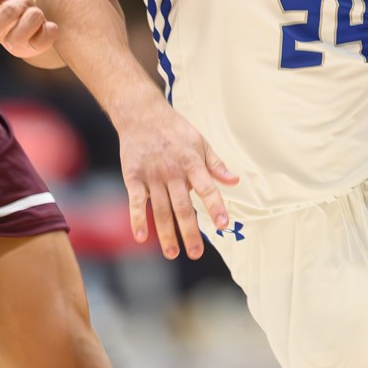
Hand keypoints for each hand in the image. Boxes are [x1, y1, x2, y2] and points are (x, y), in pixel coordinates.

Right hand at [115, 101, 239, 258]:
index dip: (215, 206)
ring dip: (166, 233)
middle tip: (196, 252)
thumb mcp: (201, 142)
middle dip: (189, 231)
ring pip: (161, 209)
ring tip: (173, 253)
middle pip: (182, 206)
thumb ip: (216, 165)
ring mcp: (152, 175)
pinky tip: (141, 237)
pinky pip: (136, 201)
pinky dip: (137, 219)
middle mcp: (172, 171)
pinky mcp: (133, 177)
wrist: (142, 114)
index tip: (222, 224)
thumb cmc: (175, 129)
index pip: (206, 188)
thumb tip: (234, 181)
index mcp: (192, 162)